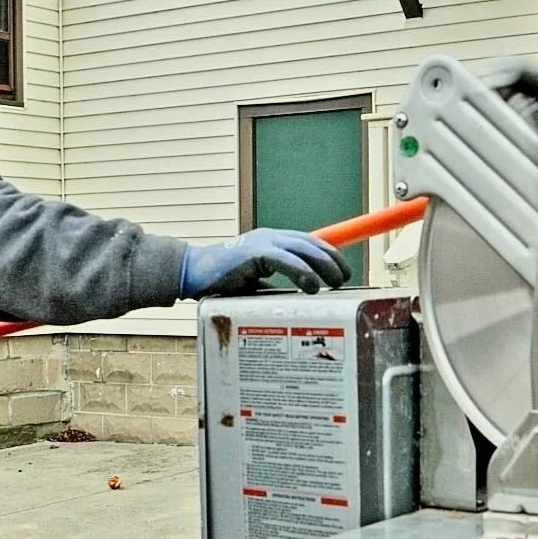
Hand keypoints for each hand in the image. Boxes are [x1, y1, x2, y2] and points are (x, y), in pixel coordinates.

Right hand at [178, 229, 351, 298]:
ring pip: (303, 249)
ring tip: (336, 282)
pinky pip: (285, 261)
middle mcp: (270, 237)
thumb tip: (293, 301)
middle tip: (346, 278)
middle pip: (312, 243)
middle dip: (333, 260)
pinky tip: (312, 286)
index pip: (309, 243)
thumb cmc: (221, 280)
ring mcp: (262, 243)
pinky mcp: (253, 253)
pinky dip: (302, 272)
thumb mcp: (254, 283)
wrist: (191, 273)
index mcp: (272, 242)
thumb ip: (273, 286)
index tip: (344, 271)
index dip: (329, 254)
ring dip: (324, 266)